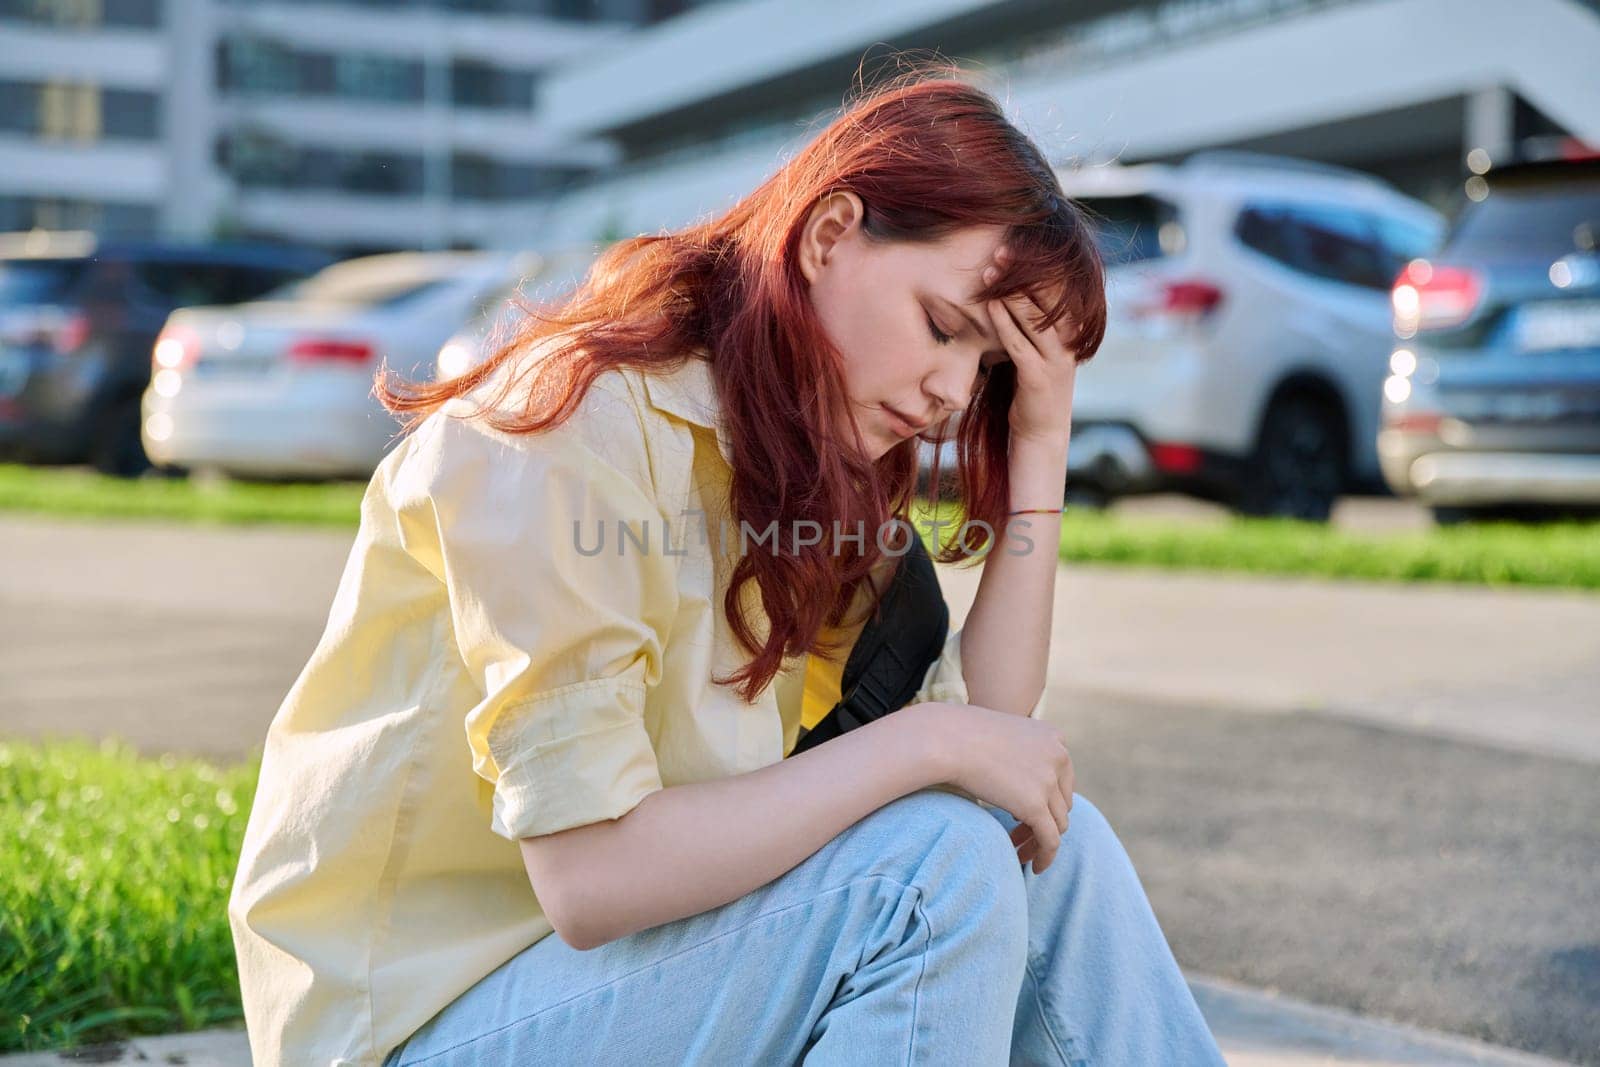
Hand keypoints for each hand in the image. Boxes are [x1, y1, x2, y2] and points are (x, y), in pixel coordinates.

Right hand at [917, 701, 1075, 873]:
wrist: (946, 738)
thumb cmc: (960, 735)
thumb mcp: (1001, 737)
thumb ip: (1018, 755)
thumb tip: (1019, 783)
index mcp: (1053, 737)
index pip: (1062, 778)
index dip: (1046, 799)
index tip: (1024, 811)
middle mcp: (1058, 756)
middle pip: (1061, 802)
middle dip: (1044, 820)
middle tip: (1018, 832)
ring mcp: (1049, 781)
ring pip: (1058, 824)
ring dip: (1040, 840)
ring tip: (1019, 849)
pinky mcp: (1035, 805)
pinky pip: (1050, 841)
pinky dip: (1045, 856)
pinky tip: (1032, 866)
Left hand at [982, 247, 1079, 449]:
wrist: (1041, 430)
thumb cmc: (1031, 382)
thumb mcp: (1036, 345)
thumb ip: (1030, 319)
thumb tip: (1010, 285)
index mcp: (1072, 329)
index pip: (1058, 288)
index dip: (1038, 265)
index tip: (1014, 246)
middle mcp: (1069, 341)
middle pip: (1048, 297)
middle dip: (1023, 272)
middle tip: (1000, 250)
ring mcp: (1056, 359)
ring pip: (1035, 317)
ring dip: (1010, 292)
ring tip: (990, 271)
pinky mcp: (1039, 377)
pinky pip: (1020, 343)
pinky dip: (1005, 323)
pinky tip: (990, 305)